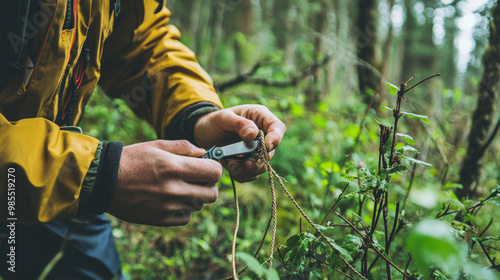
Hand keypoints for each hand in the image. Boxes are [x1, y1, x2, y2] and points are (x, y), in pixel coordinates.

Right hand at [108, 140, 222, 225]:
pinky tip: (172, 200)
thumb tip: (204, 153)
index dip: (214, 168)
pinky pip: (186, 217)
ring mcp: (168, 207)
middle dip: (209, 185)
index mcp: (174, 167)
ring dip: (195, 197)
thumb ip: (184, 147)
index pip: (214, 172)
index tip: (207, 167)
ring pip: (200, 206)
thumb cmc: (132, 159)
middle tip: (198, 179)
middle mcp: (174, 189)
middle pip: (213, 194)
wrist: (104, 181)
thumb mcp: (157, 145)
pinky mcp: (161, 220)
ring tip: (180, 188)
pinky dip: (183, 209)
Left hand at [194, 105, 285, 181]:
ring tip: (233, 166)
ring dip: (249, 169)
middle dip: (258, 160)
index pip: (277, 127)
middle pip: (270, 151)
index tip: (266, 146)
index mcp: (260, 118)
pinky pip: (251, 174)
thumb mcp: (223, 118)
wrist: (202, 135)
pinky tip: (231, 168)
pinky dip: (242, 174)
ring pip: (262, 165)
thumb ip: (240, 124)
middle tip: (245, 163)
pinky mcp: (248, 163)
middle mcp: (261, 135)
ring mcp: (255, 151)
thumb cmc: (214, 121)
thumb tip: (254, 134)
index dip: (275, 138)